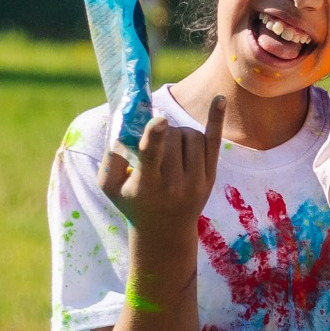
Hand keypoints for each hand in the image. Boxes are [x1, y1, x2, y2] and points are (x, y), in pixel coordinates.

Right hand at [100, 94, 224, 233]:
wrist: (165, 230)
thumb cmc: (132, 202)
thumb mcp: (110, 186)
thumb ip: (110, 156)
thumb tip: (121, 124)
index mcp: (146, 187)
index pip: (151, 158)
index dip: (155, 137)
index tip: (160, 120)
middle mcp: (174, 185)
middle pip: (172, 139)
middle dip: (162, 131)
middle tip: (155, 142)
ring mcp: (196, 181)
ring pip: (191, 135)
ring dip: (178, 132)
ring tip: (169, 145)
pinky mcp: (210, 176)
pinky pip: (214, 142)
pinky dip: (215, 119)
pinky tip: (219, 99)